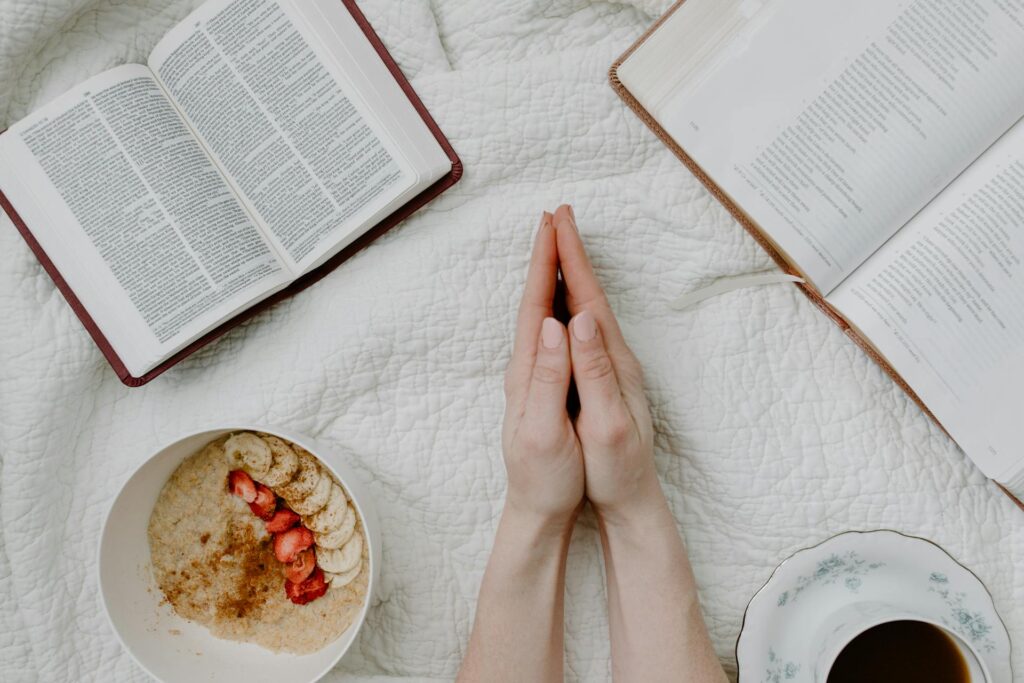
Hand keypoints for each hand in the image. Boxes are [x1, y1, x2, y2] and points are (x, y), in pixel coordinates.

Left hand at [501, 212, 584, 528]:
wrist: (537, 508)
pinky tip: (560, 298)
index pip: (537, 306)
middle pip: (535, 300)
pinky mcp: (544, 385)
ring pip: (540, 312)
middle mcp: (527, 367)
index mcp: (529, 373)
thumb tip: (556, 325)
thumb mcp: (544, 430)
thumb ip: (550, 378)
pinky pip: (548, 330)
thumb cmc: (545, 476)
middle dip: (545, 256)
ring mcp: (533, 375)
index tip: (553, 225)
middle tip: (554, 216)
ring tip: (556, 243)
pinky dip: (554, 303)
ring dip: (548, 275)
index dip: (545, 264)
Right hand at [551, 205, 659, 527]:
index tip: (557, 222)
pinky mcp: (601, 377)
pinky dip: (570, 300)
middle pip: (588, 293)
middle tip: (556, 214)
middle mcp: (613, 356)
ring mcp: (609, 366)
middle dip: (571, 252)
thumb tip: (580, 320)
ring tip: (557, 244)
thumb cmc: (617, 468)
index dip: (571, 259)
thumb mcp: (608, 424)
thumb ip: (596, 371)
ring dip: (571, 272)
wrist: (633, 498)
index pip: (587, 299)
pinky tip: (562, 299)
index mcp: (611, 362)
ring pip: (586, 306)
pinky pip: (582, 325)